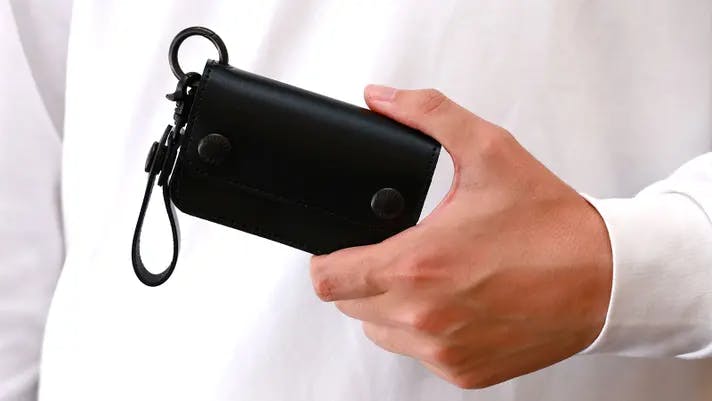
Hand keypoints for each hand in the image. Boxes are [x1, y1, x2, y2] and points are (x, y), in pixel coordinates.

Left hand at [309, 86, 612, 388]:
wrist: (606, 279)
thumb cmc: (551, 224)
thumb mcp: (489, 152)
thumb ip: (428, 116)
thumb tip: (381, 99)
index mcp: (418, 264)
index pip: (328, 279)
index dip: (325, 260)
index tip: (338, 250)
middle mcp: (424, 315)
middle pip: (350, 305)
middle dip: (363, 277)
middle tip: (400, 253)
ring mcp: (443, 350)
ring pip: (380, 332)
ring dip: (390, 306)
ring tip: (430, 277)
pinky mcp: (463, 372)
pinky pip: (417, 353)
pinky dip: (424, 331)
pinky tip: (454, 303)